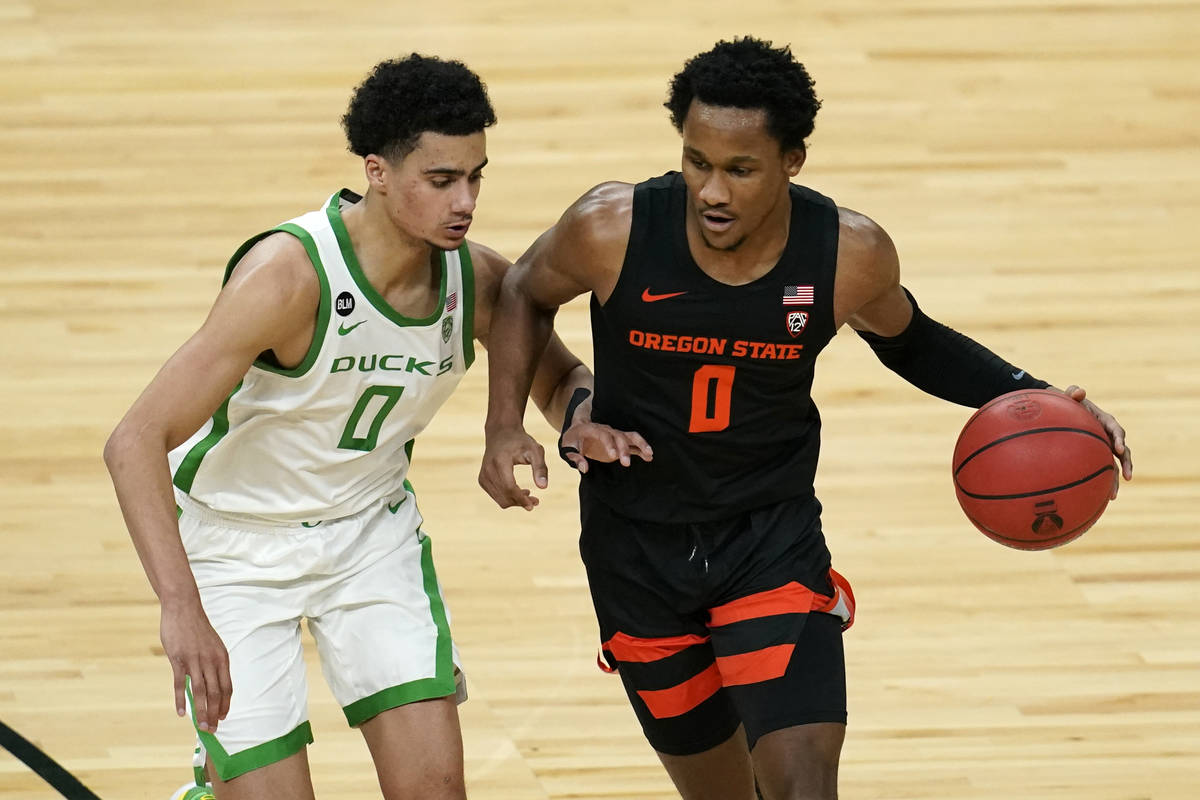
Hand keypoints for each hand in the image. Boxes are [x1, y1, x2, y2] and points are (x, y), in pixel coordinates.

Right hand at [160, 597, 230, 733]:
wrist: (184, 608)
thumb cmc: (197, 629)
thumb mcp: (212, 646)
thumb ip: (213, 664)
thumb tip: (212, 684)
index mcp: (222, 658)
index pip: (226, 687)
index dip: (225, 704)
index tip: (223, 717)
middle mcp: (211, 661)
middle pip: (215, 693)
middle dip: (214, 713)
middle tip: (212, 730)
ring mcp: (194, 660)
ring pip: (199, 692)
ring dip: (201, 711)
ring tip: (202, 727)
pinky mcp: (178, 659)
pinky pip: (179, 684)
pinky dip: (181, 700)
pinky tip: (182, 713)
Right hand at [479, 427, 547, 509]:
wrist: (501, 433)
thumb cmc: (521, 441)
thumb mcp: (535, 450)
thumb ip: (540, 468)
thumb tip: (543, 487)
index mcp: (500, 462)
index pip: (510, 488)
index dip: (522, 499)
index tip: (534, 503)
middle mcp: (488, 470)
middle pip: (505, 496)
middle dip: (521, 502)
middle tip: (535, 501)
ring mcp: (483, 475)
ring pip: (500, 499)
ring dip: (515, 502)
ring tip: (529, 494)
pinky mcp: (482, 479)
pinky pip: (495, 496)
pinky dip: (507, 497)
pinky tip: (518, 491)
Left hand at [560, 420, 652, 473]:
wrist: (579, 430)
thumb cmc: (573, 439)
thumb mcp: (568, 448)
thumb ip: (575, 458)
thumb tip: (584, 469)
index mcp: (593, 430)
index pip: (604, 435)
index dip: (609, 444)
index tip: (613, 456)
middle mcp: (607, 430)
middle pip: (619, 436)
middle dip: (624, 449)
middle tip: (626, 464)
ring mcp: (615, 435)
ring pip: (630, 436)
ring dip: (640, 444)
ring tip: (649, 454)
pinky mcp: (619, 442)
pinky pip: (633, 443)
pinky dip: (641, 448)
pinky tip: (649, 457)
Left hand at [1063, 385, 1132, 497]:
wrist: (1058, 411)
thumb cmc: (1064, 402)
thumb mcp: (1067, 396)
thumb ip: (1072, 392)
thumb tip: (1078, 391)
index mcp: (1103, 420)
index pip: (1116, 429)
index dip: (1119, 439)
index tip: (1118, 449)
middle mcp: (1107, 435)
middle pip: (1122, 450)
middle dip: (1126, 464)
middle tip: (1127, 476)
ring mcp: (1102, 446)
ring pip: (1114, 464)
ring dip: (1115, 479)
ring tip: (1112, 495)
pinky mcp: (1095, 455)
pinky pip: (1101, 469)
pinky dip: (1101, 481)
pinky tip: (1097, 497)